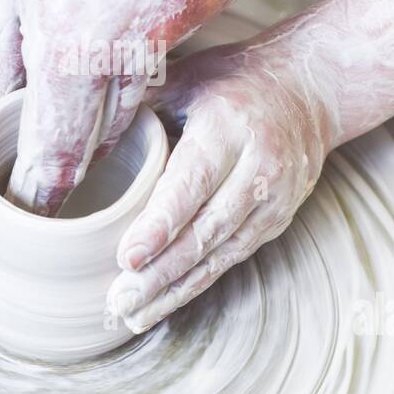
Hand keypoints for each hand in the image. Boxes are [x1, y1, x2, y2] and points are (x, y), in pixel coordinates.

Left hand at [0, 0, 254, 214]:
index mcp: (77, 29)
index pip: (61, 133)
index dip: (47, 172)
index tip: (38, 198)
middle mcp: (145, 26)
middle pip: (115, 113)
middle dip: (87, 136)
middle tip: (64, 155)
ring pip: (156, 69)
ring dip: (124, 80)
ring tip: (96, 80)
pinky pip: (189, 23)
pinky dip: (162, 26)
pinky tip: (138, 2)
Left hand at [106, 30, 336, 331]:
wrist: (310, 90)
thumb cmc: (233, 81)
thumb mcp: (188, 78)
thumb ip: (142, 106)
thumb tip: (83, 134)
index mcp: (229, 128)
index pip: (192, 184)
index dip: (159, 225)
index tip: (127, 257)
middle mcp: (258, 168)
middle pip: (206, 231)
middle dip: (161, 273)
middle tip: (119, 301)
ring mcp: (274, 199)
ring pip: (221, 254)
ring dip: (176, 289)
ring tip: (133, 314)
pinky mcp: (277, 220)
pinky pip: (233, 258)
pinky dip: (197, 283)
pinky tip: (164, 302)